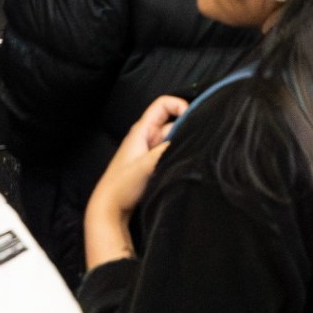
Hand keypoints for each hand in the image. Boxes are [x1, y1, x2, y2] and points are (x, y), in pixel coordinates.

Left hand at [82, 95, 186, 268]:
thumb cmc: (123, 185)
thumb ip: (166, 150)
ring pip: (172, 139)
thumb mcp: (146, 165)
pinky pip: (169, 152)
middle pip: (171, 122)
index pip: (163, 104)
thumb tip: (188, 140)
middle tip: (202, 139)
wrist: (110, 208)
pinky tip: (187, 163)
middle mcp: (147, 136)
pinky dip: (178, 154)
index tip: (194, 119)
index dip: (179, 105)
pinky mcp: (152, 164)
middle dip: (186, 127)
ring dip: (183, 143)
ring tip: (197, 152)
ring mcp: (150, 151)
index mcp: (142, 130)